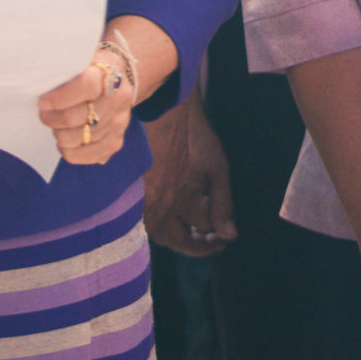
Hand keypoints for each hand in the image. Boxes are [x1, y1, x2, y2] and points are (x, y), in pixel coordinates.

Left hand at [39, 50, 141, 165]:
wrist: (118, 77)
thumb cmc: (89, 67)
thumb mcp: (80, 57)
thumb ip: (64, 67)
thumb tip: (40, 80)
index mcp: (110, 73)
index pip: (87, 86)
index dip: (60, 97)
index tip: (43, 100)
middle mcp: (119, 99)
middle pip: (75, 118)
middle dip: (50, 117)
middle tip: (44, 111)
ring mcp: (119, 122)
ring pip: (74, 139)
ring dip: (58, 132)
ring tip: (58, 122)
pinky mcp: (115, 142)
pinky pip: (82, 157)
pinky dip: (67, 150)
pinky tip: (68, 136)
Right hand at [142, 100, 233, 255]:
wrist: (165, 113)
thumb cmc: (196, 139)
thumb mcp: (217, 168)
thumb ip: (223, 203)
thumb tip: (230, 235)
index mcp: (181, 195)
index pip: (202, 227)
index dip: (217, 234)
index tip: (225, 238)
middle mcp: (157, 202)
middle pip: (175, 240)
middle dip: (195, 246)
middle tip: (212, 244)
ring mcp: (141, 199)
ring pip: (157, 234)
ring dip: (176, 239)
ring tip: (193, 236)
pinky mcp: (130, 195)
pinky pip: (144, 221)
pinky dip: (161, 226)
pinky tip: (173, 221)